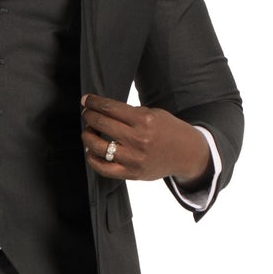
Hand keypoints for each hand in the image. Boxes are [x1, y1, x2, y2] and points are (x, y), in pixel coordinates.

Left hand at [79, 94, 210, 188]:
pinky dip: (92, 159)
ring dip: (88, 136)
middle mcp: (138, 139)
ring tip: (88, 131)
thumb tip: (103, 109)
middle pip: (102, 124)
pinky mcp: (132, 173)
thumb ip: (131, 113)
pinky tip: (90, 150)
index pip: (110, 108)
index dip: (94, 102)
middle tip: (86, 113)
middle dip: (89, 116)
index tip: (86, 100)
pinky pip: (104, 169)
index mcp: (144, 120)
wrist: (186, 154)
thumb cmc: (168, 131)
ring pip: (98, 146)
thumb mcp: (154, 114)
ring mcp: (134, 158)